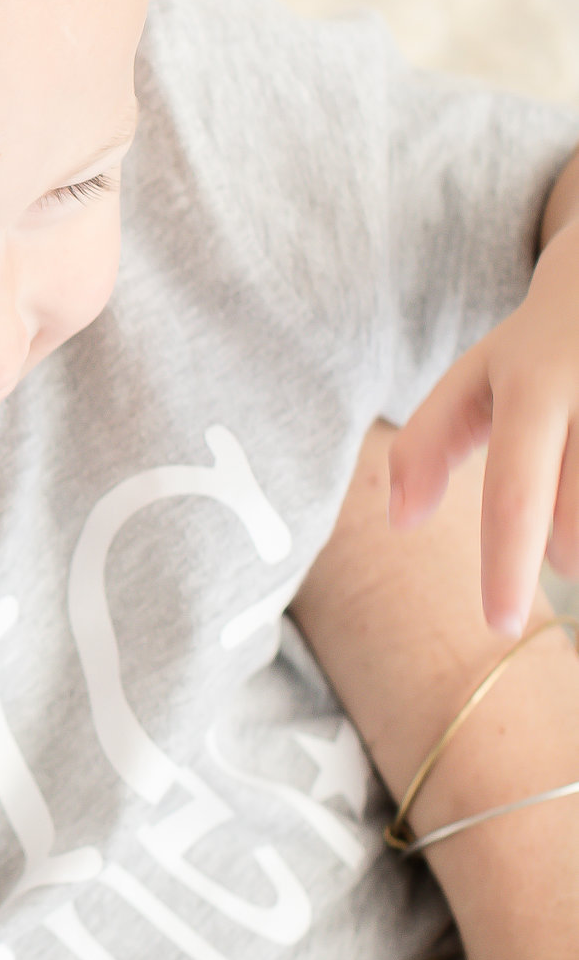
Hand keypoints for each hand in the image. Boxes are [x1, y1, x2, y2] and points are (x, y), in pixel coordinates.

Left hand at [391, 225, 578, 635]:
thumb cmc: (548, 334)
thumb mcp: (482, 370)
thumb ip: (431, 441)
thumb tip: (398, 522)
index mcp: (533, 382)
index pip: (514, 490)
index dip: (507, 564)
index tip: (500, 624)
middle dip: (568, 552)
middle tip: (563, 556)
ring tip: (575, 532)